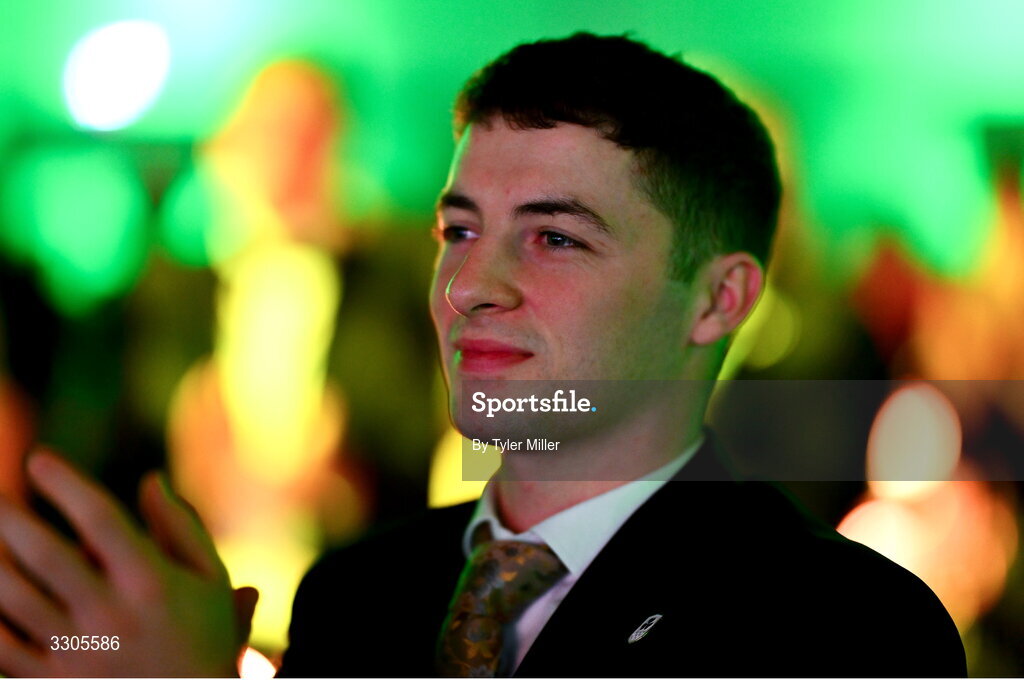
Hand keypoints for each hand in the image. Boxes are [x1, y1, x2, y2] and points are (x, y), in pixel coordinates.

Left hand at [0, 451, 257, 676]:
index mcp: (151, 582)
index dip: (65, 484)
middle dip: (10, 516)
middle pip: (45, 554)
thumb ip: (181, 527)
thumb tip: (150, 479)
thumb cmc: (206, 638)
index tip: (39, 459)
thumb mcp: (210, 579)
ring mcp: (74, 653)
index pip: (100, 520)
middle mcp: (109, 615)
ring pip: (12, 597)